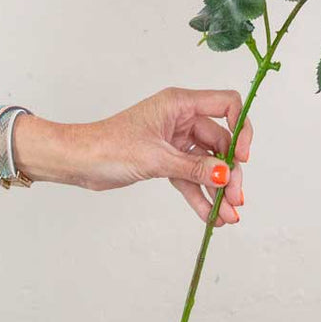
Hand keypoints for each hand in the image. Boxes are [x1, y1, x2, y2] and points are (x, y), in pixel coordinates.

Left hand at [61, 87, 251, 225]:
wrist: (78, 161)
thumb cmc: (108, 146)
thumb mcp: (156, 158)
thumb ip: (194, 168)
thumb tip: (226, 175)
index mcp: (179, 104)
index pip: (226, 104)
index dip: (241, 128)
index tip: (242, 157)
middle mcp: (181, 119)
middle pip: (221, 142)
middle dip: (230, 173)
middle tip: (235, 200)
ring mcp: (175, 140)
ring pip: (207, 164)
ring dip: (218, 190)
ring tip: (227, 217)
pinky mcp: (166, 160)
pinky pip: (191, 177)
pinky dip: (200, 195)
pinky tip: (210, 217)